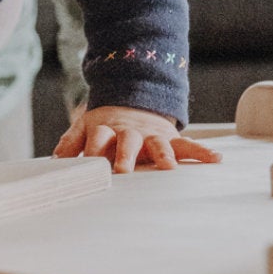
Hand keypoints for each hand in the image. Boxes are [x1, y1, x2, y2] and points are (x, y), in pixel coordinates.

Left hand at [53, 105, 221, 173]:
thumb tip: (56, 159)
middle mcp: (130, 132)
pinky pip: (188, 145)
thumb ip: (71, 142)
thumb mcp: (85, 128)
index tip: (91, 163)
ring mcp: (151, 136)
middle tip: (123, 170)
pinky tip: (216, 160)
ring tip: (169, 166)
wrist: (132, 103)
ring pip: (158, 144)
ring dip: (163, 154)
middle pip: (127, 141)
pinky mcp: (171, 139)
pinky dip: (202, 152)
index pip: (98, 138)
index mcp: (106, 130)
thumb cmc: (105, 126)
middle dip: (125, 155)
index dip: (94, 148)